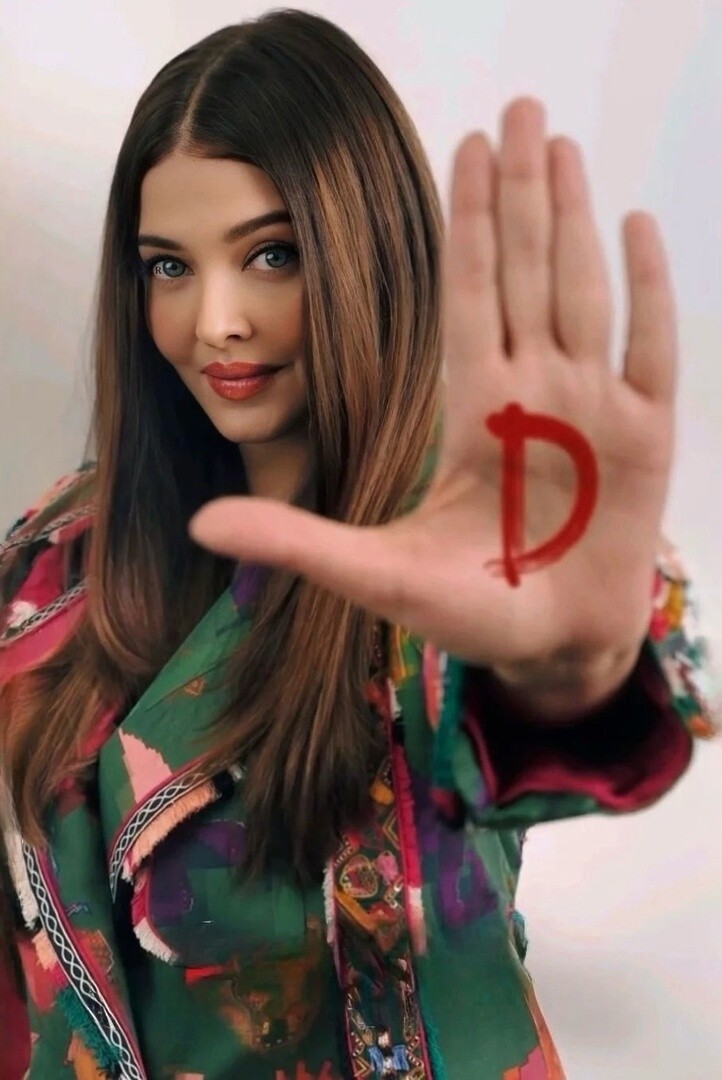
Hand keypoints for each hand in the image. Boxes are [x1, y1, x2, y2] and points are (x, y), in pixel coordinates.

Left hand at [188, 97, 675, 670]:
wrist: (552, 648)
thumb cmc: (472, 609)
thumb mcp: (377, 574)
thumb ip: (298, 542)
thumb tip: (198, 522)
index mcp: (474, 408)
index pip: (468, 296)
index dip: (466, 225)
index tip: (462, 151)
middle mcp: (534, 390)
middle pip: (524, 271)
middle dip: (522, 191)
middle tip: (519, 108)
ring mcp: (593, 409)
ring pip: (581, 291)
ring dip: (572, 217)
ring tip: (561, 144)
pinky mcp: (645, 438)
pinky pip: (647, 348)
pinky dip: (644, 289)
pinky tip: (632, 226)